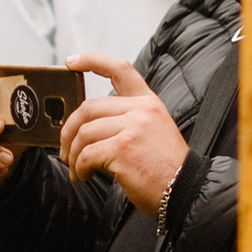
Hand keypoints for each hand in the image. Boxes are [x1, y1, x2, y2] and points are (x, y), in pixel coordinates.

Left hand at [61, 54, 187, 216]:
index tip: (71, 63)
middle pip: (88, 108)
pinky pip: (87, 155)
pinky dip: (80, 168)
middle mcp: (141, 111)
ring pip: (84, 133)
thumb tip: (89, 126)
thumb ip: (128, 120)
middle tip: (66, 149)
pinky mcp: (123, 149)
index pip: (120, 70)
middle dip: (69, 130)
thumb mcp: (155, 132)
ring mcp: (132, 129)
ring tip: (76, 169)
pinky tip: (84, 176)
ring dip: (73, 154)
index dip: (92, 61)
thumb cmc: (166, 169)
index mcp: (148, 103)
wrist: (186, 190)